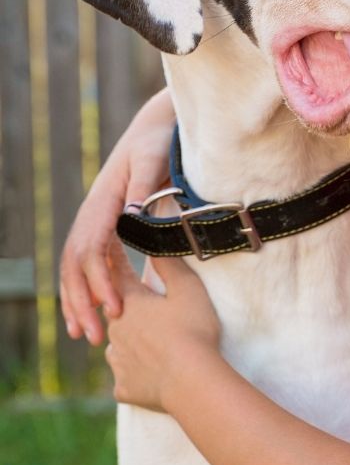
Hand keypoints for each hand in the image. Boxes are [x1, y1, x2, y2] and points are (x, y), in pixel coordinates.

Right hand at [60, 88, 175, 345]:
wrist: (155, 127)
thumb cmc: (158, 142)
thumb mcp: (153, 158)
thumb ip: (143, 186)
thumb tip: (130, 215)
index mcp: (104, 203)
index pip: (93, 250)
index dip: (100, 282)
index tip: (114, 310)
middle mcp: (94, 214)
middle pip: (75, 265)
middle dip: (81, 302)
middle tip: (93, 338)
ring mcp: (97, 220)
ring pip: (76, 268)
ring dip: (78, 302)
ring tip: (84, 336)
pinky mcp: (106, 225)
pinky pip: (90, 262)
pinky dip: (87, 288)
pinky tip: (94, 311)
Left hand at [106, 257, 221, 411]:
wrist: (190, 380)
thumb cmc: (193, 330)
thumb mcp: (189, 289)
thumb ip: (170, 266)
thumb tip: (155, 247)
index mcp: (132, 304)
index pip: (119, 276)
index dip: (117, 262)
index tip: (112, 250)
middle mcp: (116, 331)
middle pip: (118, 315)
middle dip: (131, 311)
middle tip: (154, 313)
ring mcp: (118, 361)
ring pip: (119, 347)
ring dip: (132, 344)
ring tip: (156, 348)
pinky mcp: (123, 387)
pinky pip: (127, 377)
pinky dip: (138, 374)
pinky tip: (153, 375)